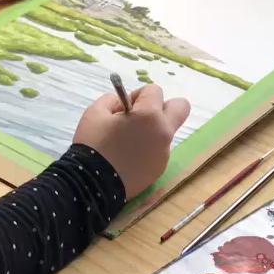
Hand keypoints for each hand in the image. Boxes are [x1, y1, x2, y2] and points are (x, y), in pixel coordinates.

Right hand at [74, 84, 191, 198]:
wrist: (92, 183)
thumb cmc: (93, 144)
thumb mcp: (95, 112)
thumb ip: (113, 100)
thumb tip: (124, 105)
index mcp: (150, 115)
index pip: (155, 90)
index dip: (138, 95)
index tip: (124, 108)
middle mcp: (163, 132)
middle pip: (180, 107)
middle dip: (164, 106)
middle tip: (142, 117)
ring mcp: (164, 153)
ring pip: (166, 132)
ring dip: (152, 131)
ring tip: (128, 143)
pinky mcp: (159, 169)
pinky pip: (158, 151)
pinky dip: (147, 150)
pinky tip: (128, 158)